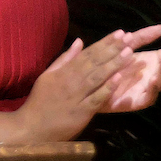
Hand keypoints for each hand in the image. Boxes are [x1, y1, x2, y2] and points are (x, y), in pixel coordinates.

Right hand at [21, 30, 141, 140]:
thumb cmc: (40, 101)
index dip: (105, 43)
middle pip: (94, 62)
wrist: (31, 128)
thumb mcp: (47, 76)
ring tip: (129, 53)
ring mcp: (76, 97)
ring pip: (97, 77)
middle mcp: (71, 81)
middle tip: (129, 38)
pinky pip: (96, 99)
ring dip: (114, 65)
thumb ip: (65, 59)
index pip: (88, 54)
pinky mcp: (81, 113)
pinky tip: (118, 79)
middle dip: (113, 49)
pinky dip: (107, 89)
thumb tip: (80, 41)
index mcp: (64, 71)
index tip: (120, 33)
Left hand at [101, 28, 160, 112]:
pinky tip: (153, 79)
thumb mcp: (126, 47)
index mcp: (155, 62)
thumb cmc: (112, 65)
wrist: (94, 86)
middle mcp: (155, 75)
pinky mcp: (139, 101)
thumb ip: (142, 37)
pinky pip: (150, 97)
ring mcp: (149, 89)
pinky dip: (153, 89)